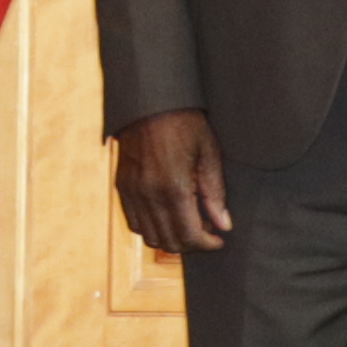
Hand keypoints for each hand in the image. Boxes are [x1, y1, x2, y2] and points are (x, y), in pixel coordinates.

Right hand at [114, 110, 232, 257]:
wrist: (150, 101)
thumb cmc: (185, 123)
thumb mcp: (209, 154)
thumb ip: (215, 193)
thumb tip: (224, 225)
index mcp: (174, 187)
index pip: (190, 236)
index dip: (208, 244)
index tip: (219, 240)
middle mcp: (149, 194)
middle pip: (169, 242)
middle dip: (192, 244)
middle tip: (207, 231)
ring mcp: (132, 191)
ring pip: (150, 237)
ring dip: (171, 238)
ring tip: (188, 224)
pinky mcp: (122, 186)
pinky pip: (134, 222)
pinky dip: (152, 227)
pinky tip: (168, 215)